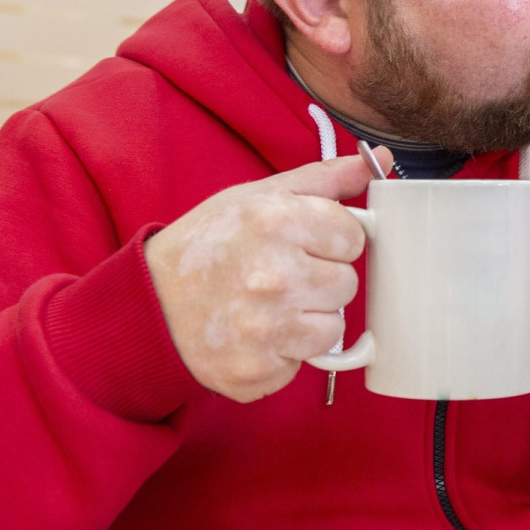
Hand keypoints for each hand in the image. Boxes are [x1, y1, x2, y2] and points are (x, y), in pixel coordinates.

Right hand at [144, 149, 388, 401]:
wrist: (149, 305)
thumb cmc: (207, 245)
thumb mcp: (257, 197)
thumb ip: (323, 180)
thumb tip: (380, 159)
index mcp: (276, 222)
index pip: (353, 236)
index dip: (330, 240)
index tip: (302, 244)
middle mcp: (274, 276)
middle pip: (347, 284)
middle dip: (320, 279)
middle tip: (279, 276)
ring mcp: (266, 329)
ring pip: (333, 327)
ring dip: (308, 320)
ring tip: (268, 306)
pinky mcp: (257, 370)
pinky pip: (304, 363)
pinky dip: (285, 352)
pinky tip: (255, 334)